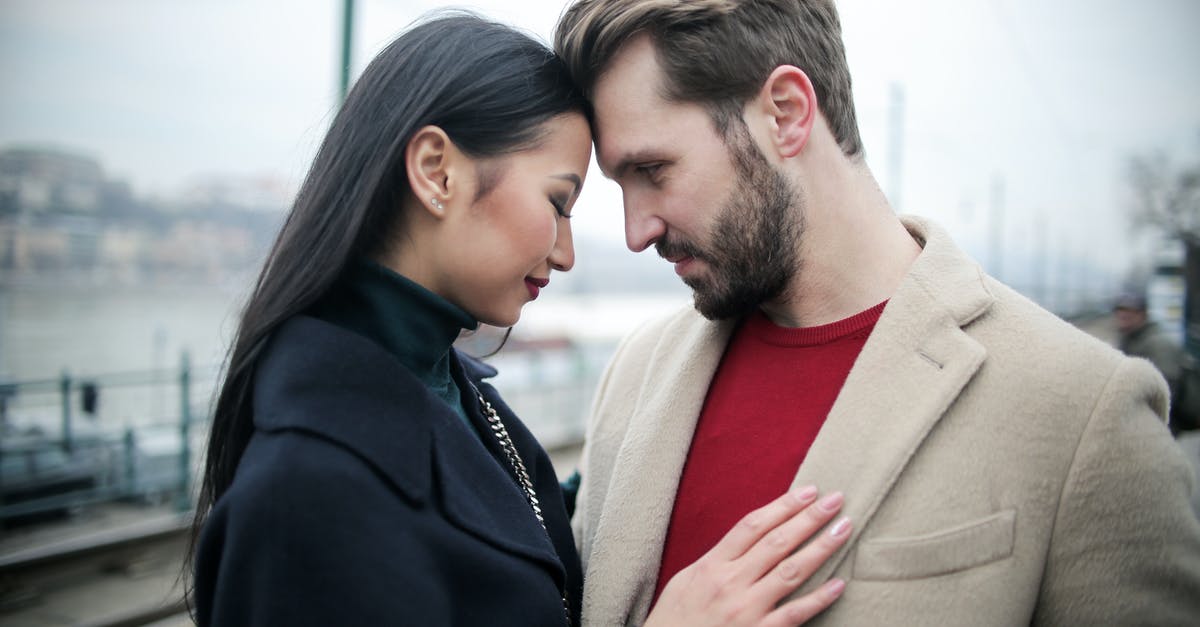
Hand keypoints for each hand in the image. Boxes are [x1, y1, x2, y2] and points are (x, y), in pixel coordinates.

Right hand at [644, 486, 849, 626]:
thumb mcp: (687, 579)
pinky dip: (818, 599)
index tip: (808, 491)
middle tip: (835, 499)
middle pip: (777, 542)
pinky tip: (838, 584)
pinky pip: (794, 614)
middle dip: (809, 518)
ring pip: (791, 572)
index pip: (753, 526)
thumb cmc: (675, 618)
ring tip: (843, 529)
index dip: (783, 506)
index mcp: (712, 565)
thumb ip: (718, 559)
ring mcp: (747, 610)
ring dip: (821, 548)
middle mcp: (731, 583)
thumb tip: (749, 538)